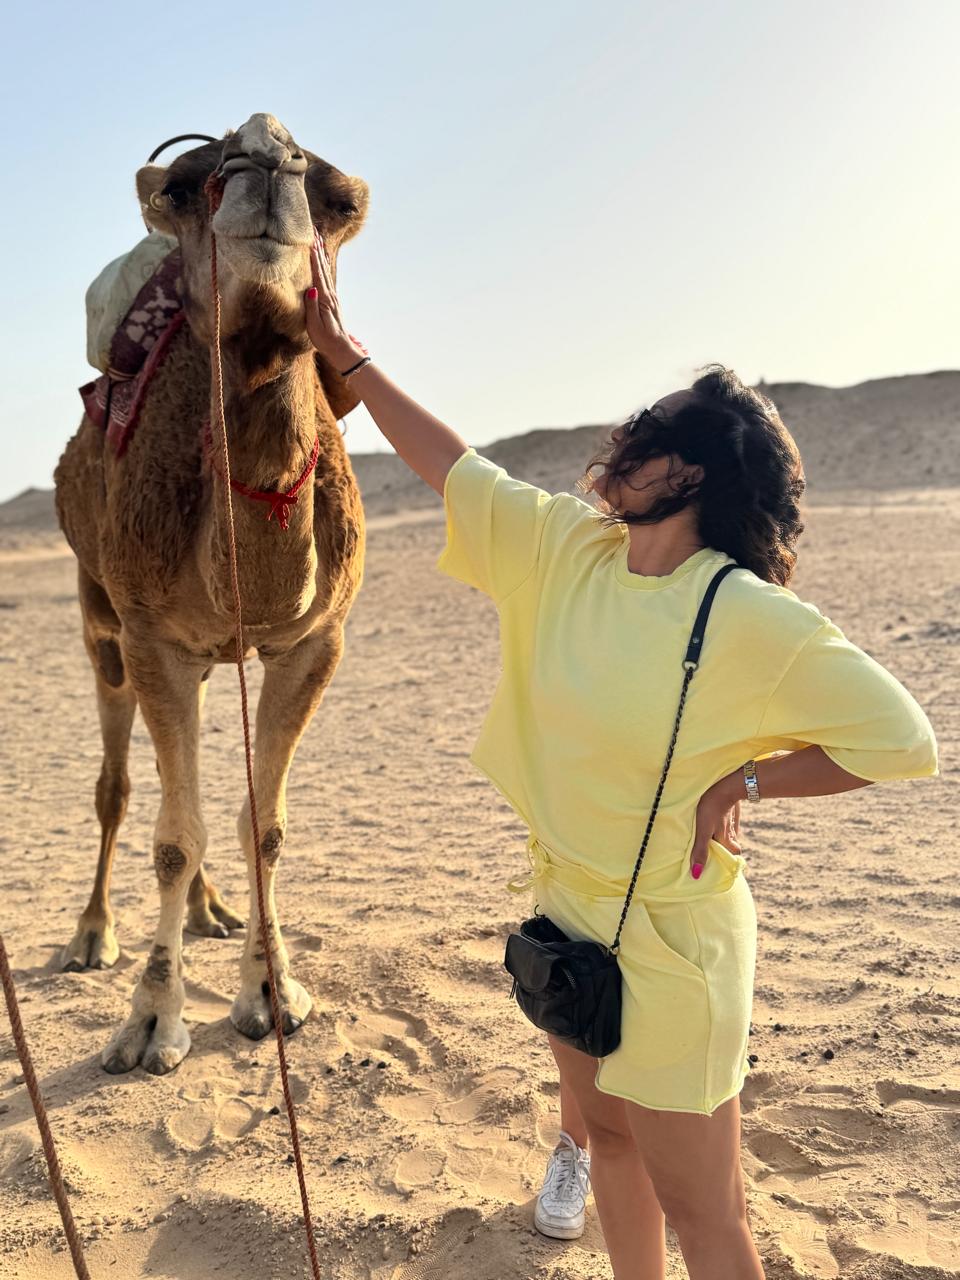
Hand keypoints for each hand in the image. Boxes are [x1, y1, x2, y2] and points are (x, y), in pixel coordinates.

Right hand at [304, 231, 366, 370]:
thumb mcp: (315, 326)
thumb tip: (311, 289)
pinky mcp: (330, 299)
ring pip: (325, 269)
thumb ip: (312, 307)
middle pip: (323, 266)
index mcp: (324, 299)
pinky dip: (323, 265)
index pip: (317, 273)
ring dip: (321, 253)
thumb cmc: (325, 339)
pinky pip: (326, 276)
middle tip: (314, 231)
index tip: (310, 240)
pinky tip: (323, 259)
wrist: (340, 348)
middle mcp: (329, 294)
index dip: (313, 256)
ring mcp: (331, 296)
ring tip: (318, 239)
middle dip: (318, 248)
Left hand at [689, 771, 743, 878]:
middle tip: (715, 850)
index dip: (727, 861)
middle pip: (732, 845)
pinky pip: (729, 820)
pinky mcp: (731, 808)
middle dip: (725, 848)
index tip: (721, 865)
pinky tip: (716, 819)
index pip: (732, 856)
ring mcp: (733, 820)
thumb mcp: (703, 831)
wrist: (725, 783)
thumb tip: (696, 875)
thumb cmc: (711, 808)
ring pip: (730, 832)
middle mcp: (732, 832)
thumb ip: (700, 851)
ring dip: (723, 835)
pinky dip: (723, 822)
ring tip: (712, 836)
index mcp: (727, 840)